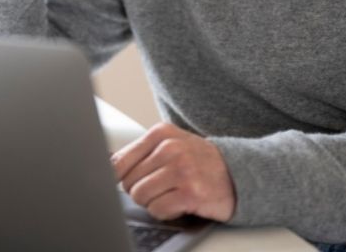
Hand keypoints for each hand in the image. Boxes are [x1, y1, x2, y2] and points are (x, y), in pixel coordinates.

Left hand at [112, 122, 235, 221]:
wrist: (238, 173)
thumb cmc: (199, 161)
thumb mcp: (170, 145)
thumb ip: (140, 153)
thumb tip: (106, 165)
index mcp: (161, 133)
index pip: (118, 162)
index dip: (120, 179)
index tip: (132, 182)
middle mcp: (171, 148)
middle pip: (128, 182)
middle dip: (141, 191)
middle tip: (162, 187)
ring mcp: (182, 170)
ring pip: (140, 197)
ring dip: (153, 202)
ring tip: (171, 194)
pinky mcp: (191, 193)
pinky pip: (157, 210)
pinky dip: (165, 212)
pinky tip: (179, 203)